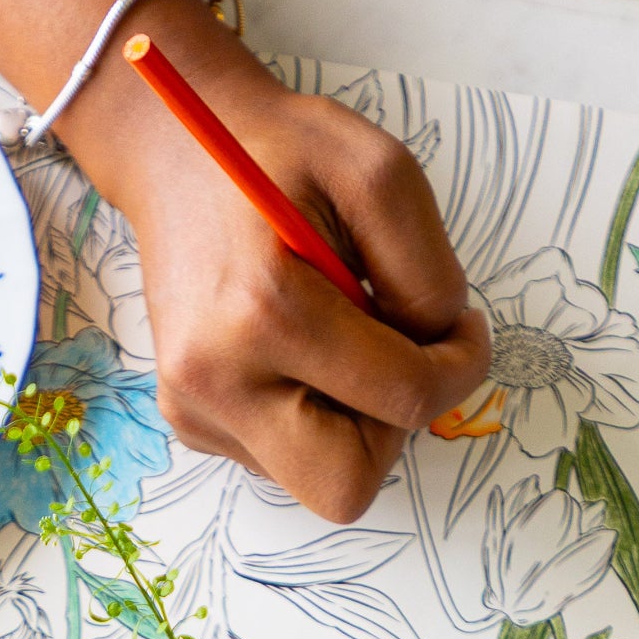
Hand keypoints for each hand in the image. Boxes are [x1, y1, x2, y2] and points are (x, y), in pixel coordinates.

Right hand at [63, 13, 487, 524]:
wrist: (175, 152)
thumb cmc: (276, 152)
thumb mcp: (379, 172)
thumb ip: (426, 272)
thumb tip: (439, 351)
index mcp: (265, 311)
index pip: (403, 399)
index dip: (458, 369)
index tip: (463, 331)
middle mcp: (216, 379)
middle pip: (347, 487)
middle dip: (392, 430)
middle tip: (397, 359)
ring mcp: (194, 408)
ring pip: (317, 479)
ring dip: (352, 419)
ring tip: (336, 336)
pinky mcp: (189, 420)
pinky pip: (282, 456)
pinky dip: (311, 412)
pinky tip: (295, 347)